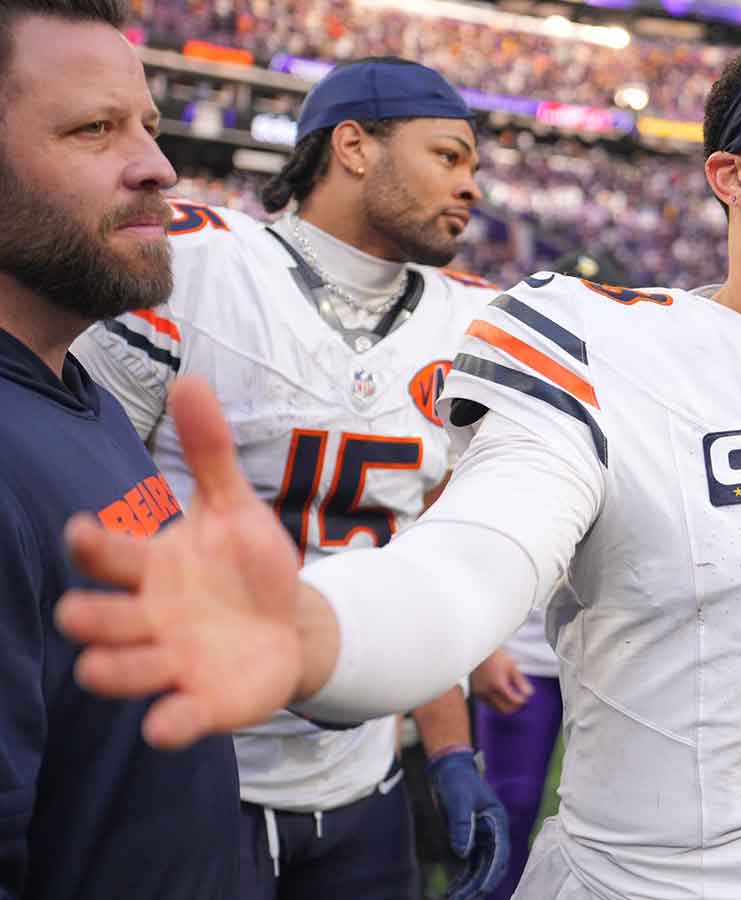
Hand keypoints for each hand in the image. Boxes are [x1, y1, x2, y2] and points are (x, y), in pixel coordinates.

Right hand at [55, 378, 306, 749]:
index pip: (109, 554)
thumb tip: (192, 382)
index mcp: (151, 567)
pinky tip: (167, 726)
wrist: (290, 623)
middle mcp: (148, 617)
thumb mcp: (235, 509)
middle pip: (101, 618)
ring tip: (101, 667)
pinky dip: (169, 724)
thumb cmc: (246, 565)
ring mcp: (170, 662)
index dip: (95, 544)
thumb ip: (210, 453)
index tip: (83, 530)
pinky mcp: (200, 702)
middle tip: (81, 612)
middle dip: (88, 616)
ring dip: (112, 670)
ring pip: (123, 670)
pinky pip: (175, 719)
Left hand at [428, 749, 510, 899]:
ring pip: (480, 868)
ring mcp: (482, 838)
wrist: (449, 770)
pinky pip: (470, 864)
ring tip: (454, 898)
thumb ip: (461, 826)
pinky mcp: (470, 839)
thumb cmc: (458, 781)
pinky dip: (463, 877)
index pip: (500, 855)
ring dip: (470, 885)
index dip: (491, 875)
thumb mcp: (459, 800)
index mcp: (497, 823)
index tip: (481, 891)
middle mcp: (493, 833)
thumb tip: (463, 854)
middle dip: (479, 886)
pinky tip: (453, 889)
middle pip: (491, 866)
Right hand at [471, 650, 533, 714]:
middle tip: (520, 700)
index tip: (525, 697)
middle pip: (505, 710)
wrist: (479, 652)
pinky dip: (497, 702)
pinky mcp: (476, 693)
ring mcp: (480, 693)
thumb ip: (521, 682)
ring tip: (511, 695)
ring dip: (505, 705)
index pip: (514, 701)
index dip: (522, 701)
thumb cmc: (497, 657)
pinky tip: (501, 693)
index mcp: (498, 684)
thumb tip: (529, 694)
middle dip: (514, 706)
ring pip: (496, 708)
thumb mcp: (512, 667)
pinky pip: (489, 703)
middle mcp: (488, 691)